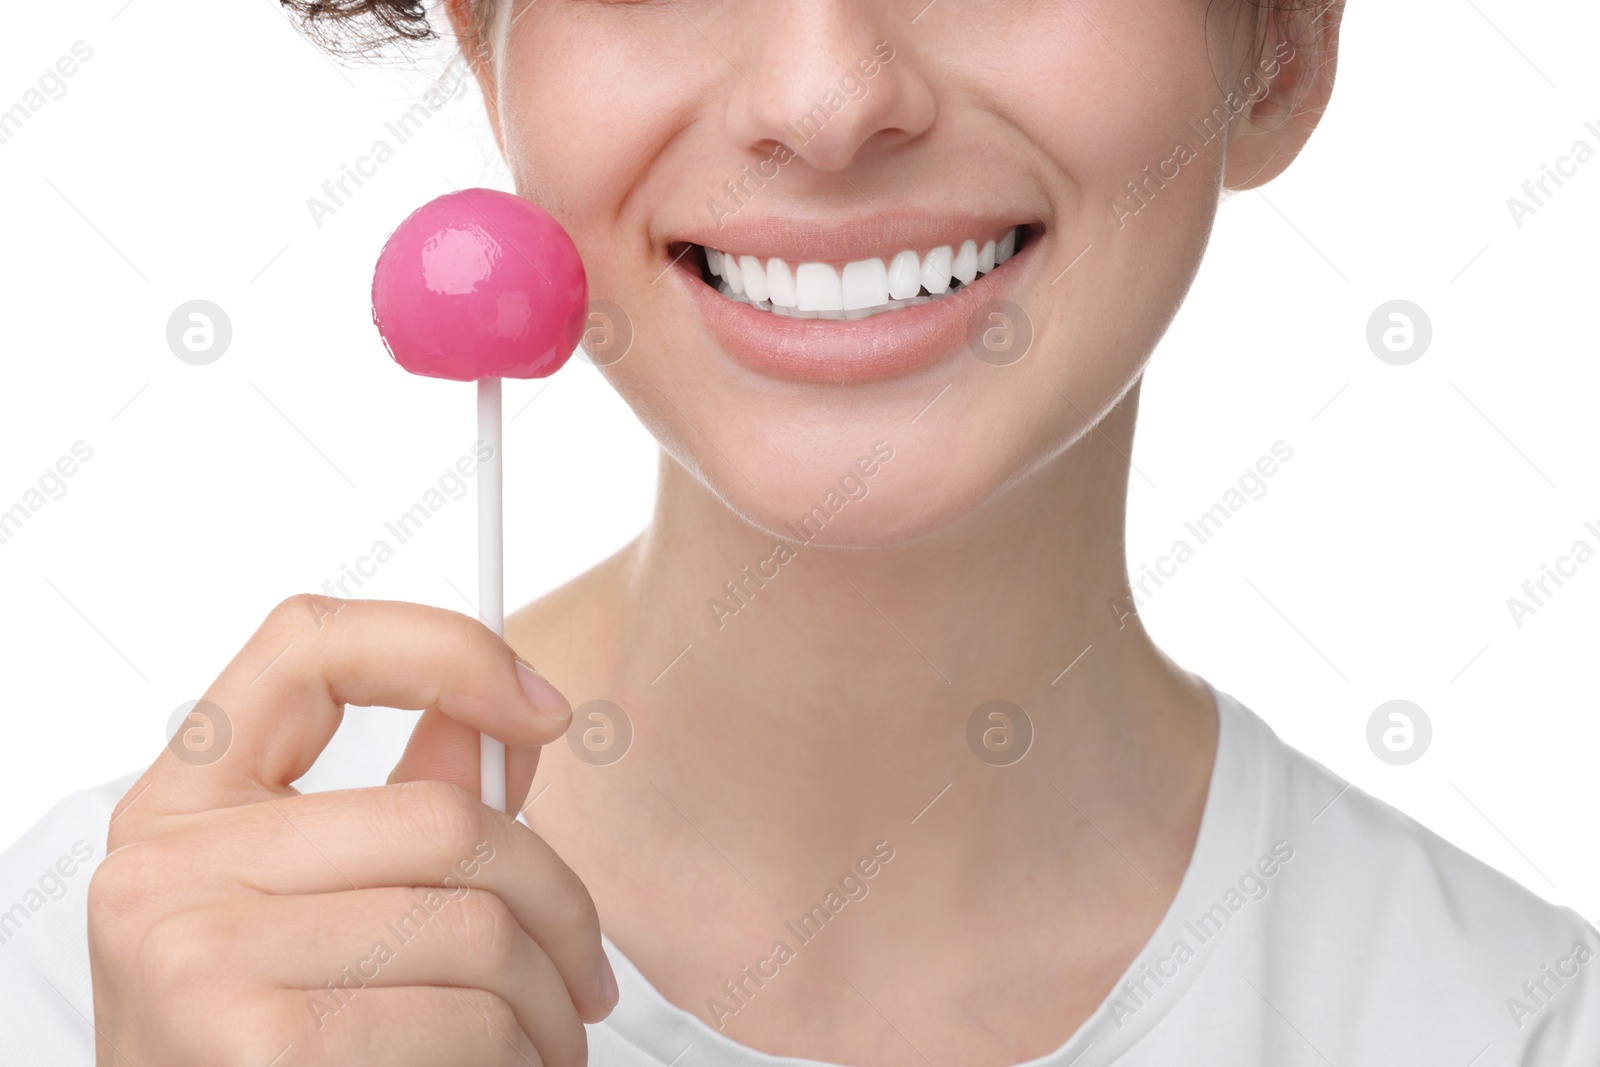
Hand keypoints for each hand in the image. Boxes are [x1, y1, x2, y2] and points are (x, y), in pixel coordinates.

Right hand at [87, 595, 614, 1065]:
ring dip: (546, 1004)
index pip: (306, 643)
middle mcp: (166, 866)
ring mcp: (197, 953)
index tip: (546, 707)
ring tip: (542, 1044)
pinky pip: (465, 1021)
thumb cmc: (267, 1049)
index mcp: (182, 805)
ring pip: (478, 930)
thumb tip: (508, 719)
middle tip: (587, 975)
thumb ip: (405, 805)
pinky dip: (514, 1059)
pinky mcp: (253, 1046)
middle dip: (559, 905)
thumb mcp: (312, 911)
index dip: (444, 647)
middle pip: (447, 817)